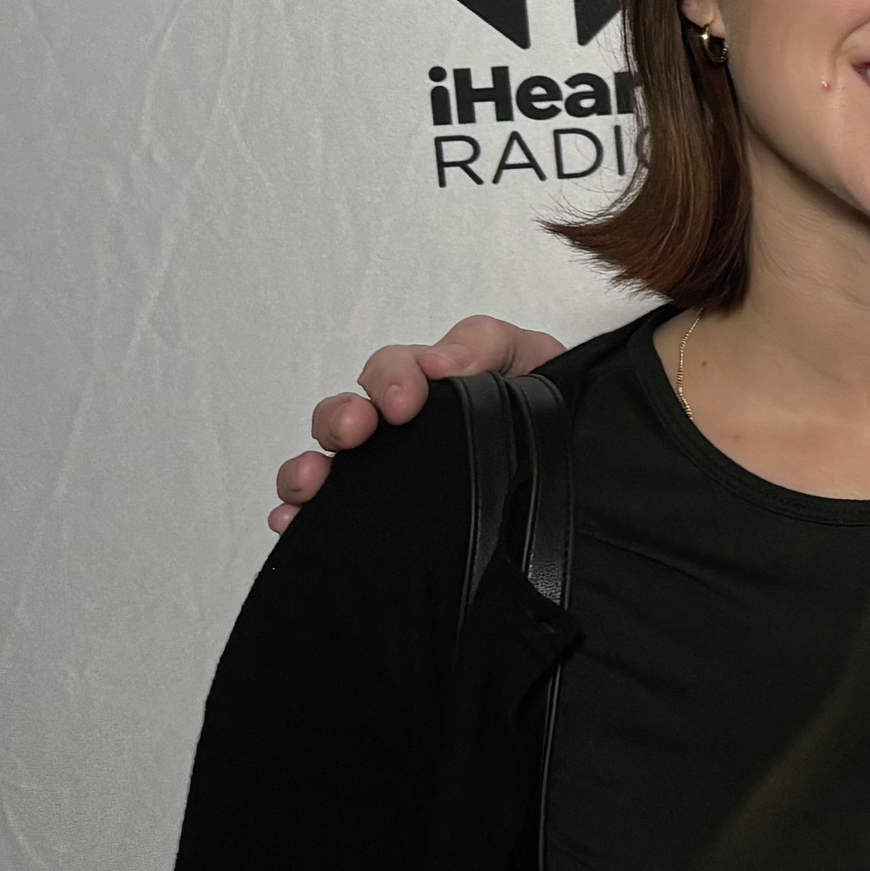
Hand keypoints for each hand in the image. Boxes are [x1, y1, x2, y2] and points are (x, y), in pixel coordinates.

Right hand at [267, 315, 567, 531]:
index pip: (391, 370)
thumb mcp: (529, 359)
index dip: (390, 379)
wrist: (578, 470)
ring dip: (307, 470)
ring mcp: (385, 473)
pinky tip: (292, 525)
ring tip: (311, 483)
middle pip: (344, 415)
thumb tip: (437, 362)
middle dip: (339, 419)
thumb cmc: (545, 404)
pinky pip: (326, 518)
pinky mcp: (380, 517)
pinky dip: (300, 520)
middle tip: (356, 431)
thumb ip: (485, 345)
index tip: (405, 403)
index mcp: (427, 384)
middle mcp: (396, 429)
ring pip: (326, 467)